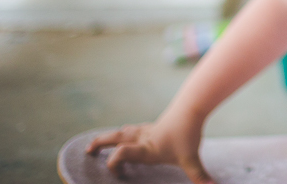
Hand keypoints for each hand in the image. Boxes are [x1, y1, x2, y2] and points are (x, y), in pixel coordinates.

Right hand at [85, 118, 213, 183]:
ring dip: (108, 137)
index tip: (116, 174)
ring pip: (122, 132)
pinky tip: (122, 134)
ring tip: (96, 144)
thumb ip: (199, 176)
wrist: (191, 109)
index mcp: (147, 149)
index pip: (123, 152)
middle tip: (87, 150)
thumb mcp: (192, 159)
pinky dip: (122, 133)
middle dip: (100, 143)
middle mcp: (142, 139)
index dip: (114, 162)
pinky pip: (131, 130)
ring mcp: (145, 131)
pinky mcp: (150, 126)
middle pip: (116, 138)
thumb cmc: (188, 135)